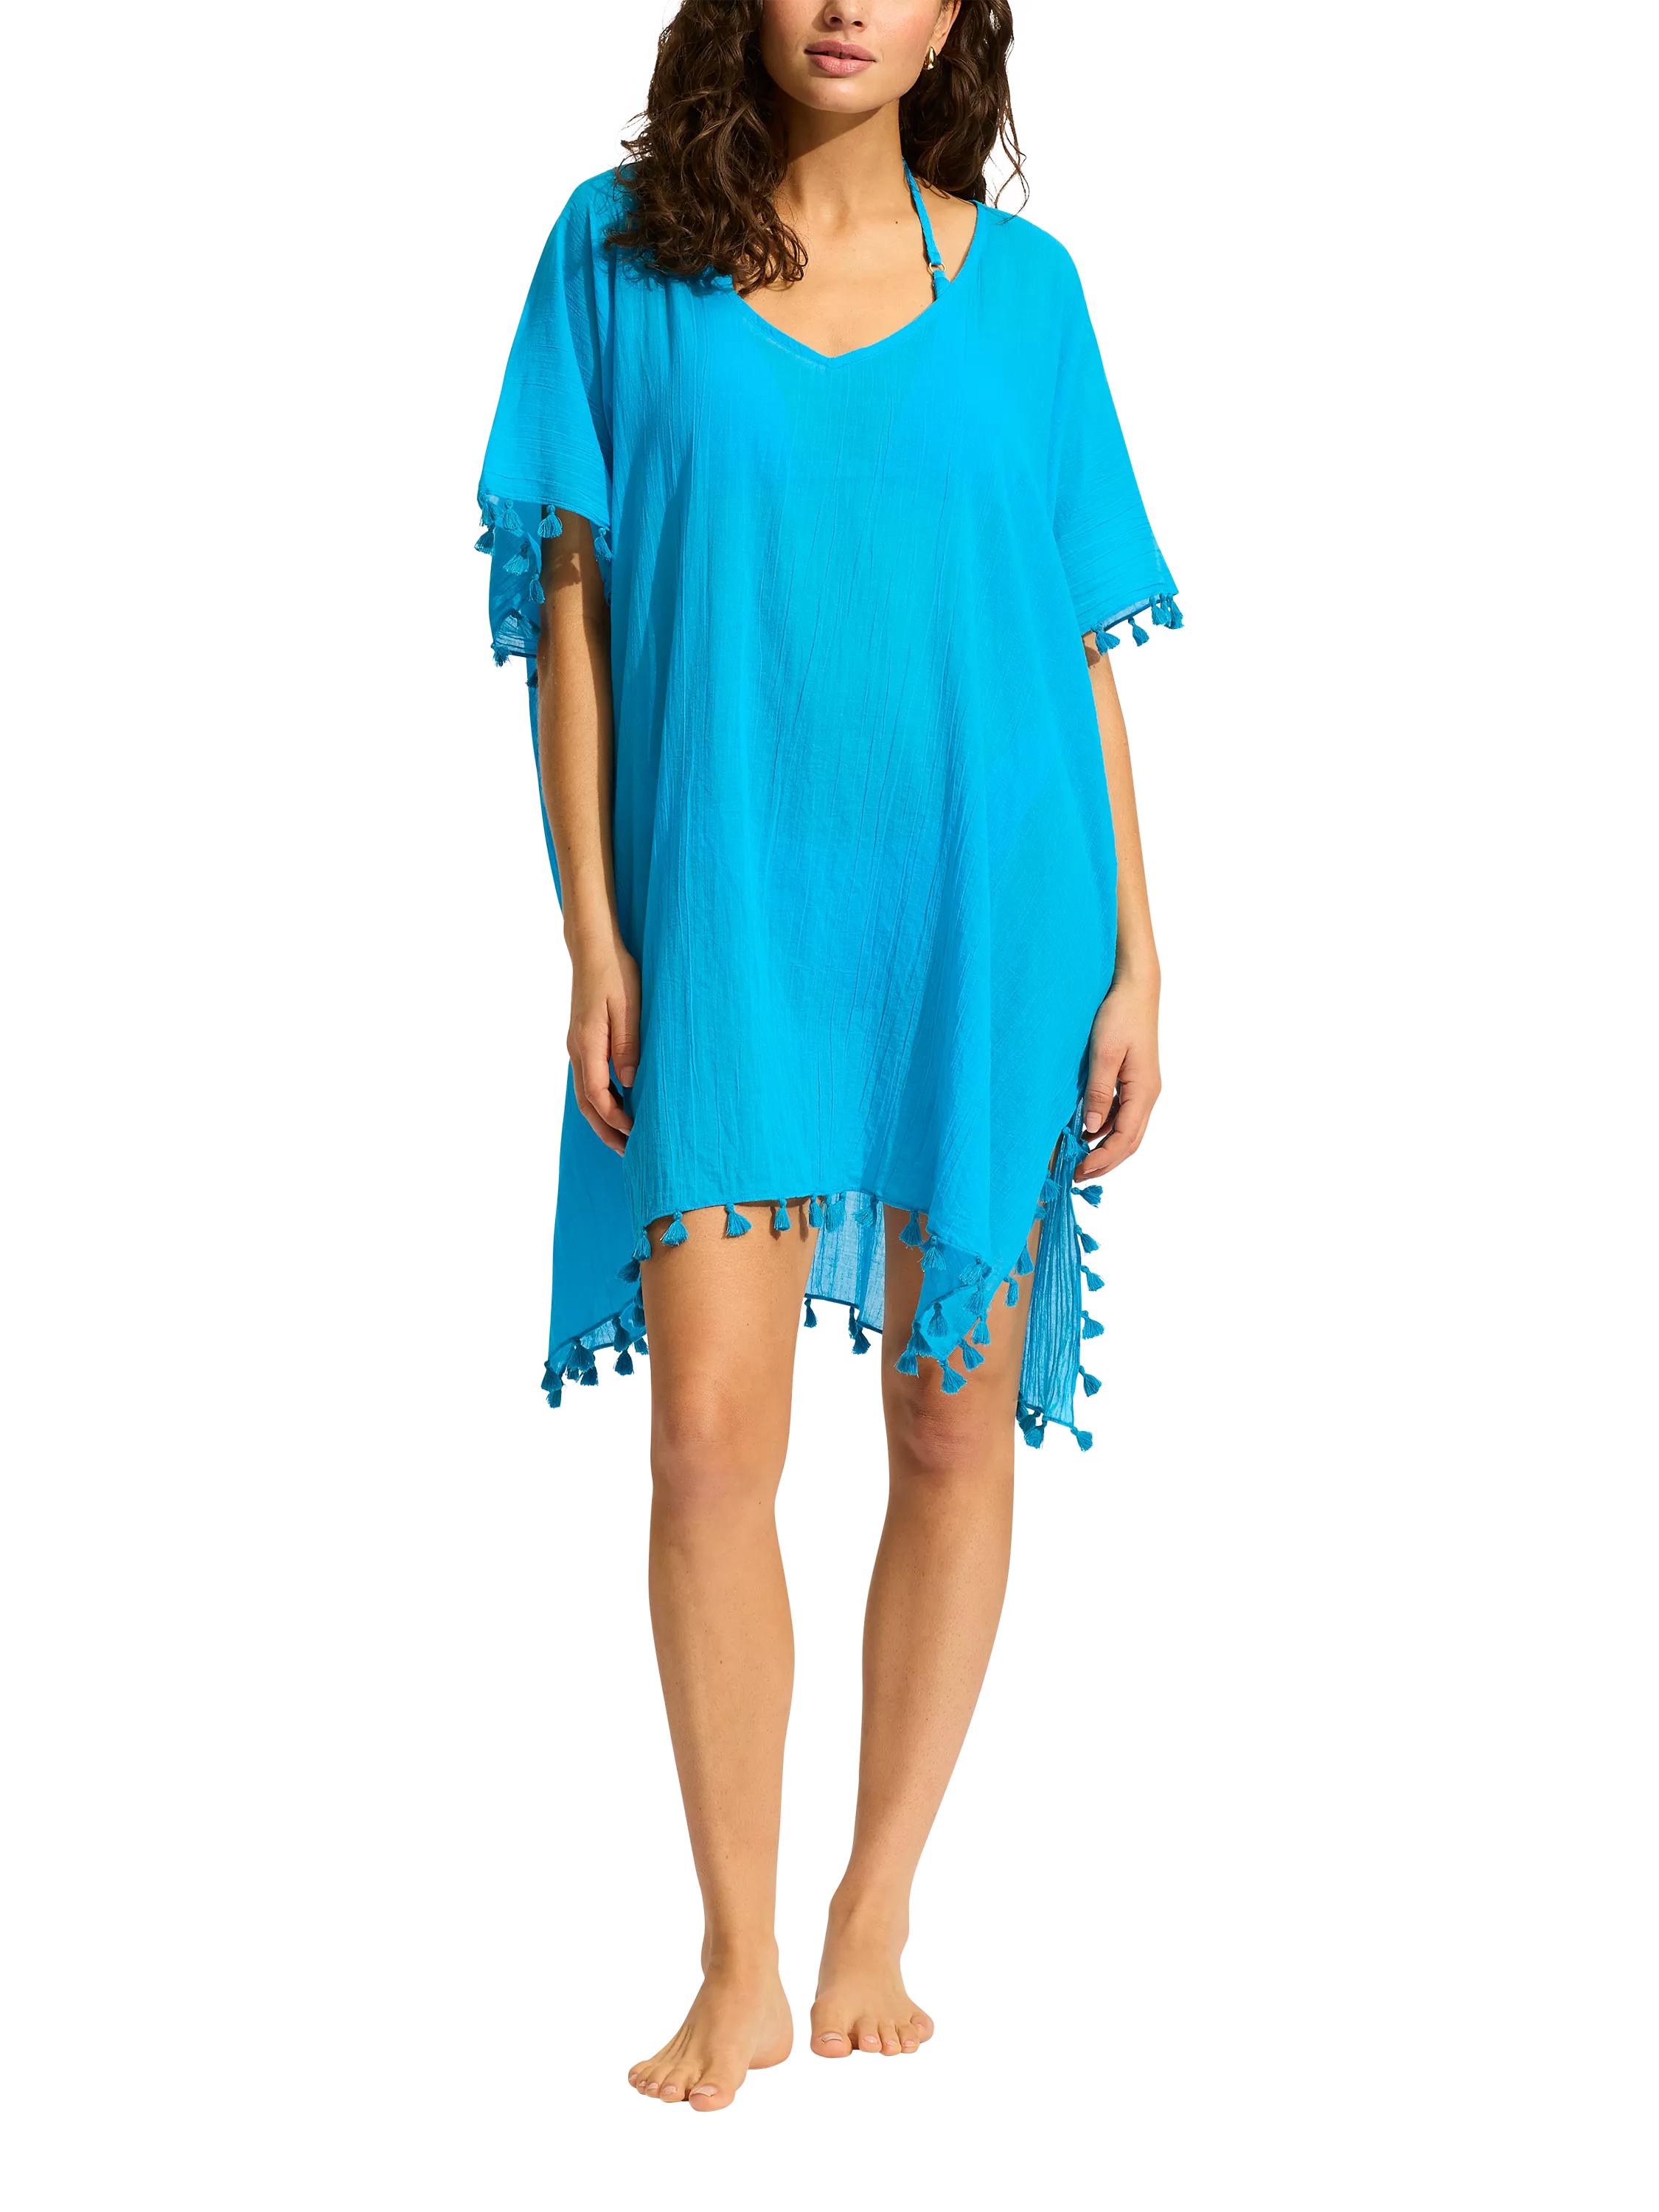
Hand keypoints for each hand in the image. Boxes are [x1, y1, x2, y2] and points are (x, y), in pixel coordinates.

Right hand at [567, 934, 640, 1156]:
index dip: (615, 1119)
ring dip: (602, 1119)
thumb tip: (631, 1083)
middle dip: (606, 1131)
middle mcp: (577, 1049)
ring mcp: (577, 1046)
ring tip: (623, 1140)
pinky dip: (601, 1101)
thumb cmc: (616, 974)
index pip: (598, 1095)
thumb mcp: (629, 1007)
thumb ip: (629, 1045)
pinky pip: (588, 1080)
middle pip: (587, 1103)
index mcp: (588, 1044)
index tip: (636, 1133)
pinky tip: (618, 1107)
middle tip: (628, 1155)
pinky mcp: (582, 1041)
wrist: (593, 950)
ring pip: (585, 1094)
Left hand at [1075, 966, 1161, 1182]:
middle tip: (1078, 1177)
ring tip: (1080, 1159)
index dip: (1102, 1160)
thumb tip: (1090, 1129)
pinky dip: (1106, 1129)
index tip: (1079, 1173)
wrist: (1136, 988)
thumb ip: (1098, 1092)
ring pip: (1128, 1130)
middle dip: (1105, 1162)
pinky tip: (1086, 1131)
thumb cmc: (1119, 1015)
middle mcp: (1148, 1094)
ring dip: (1106, 1148)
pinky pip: (1123, 1115)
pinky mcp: (1136, 1080)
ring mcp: (1144, 1088)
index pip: (1125, 1139)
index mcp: (1144, 1091)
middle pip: (1130, 1142)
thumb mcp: (1103, 1054)